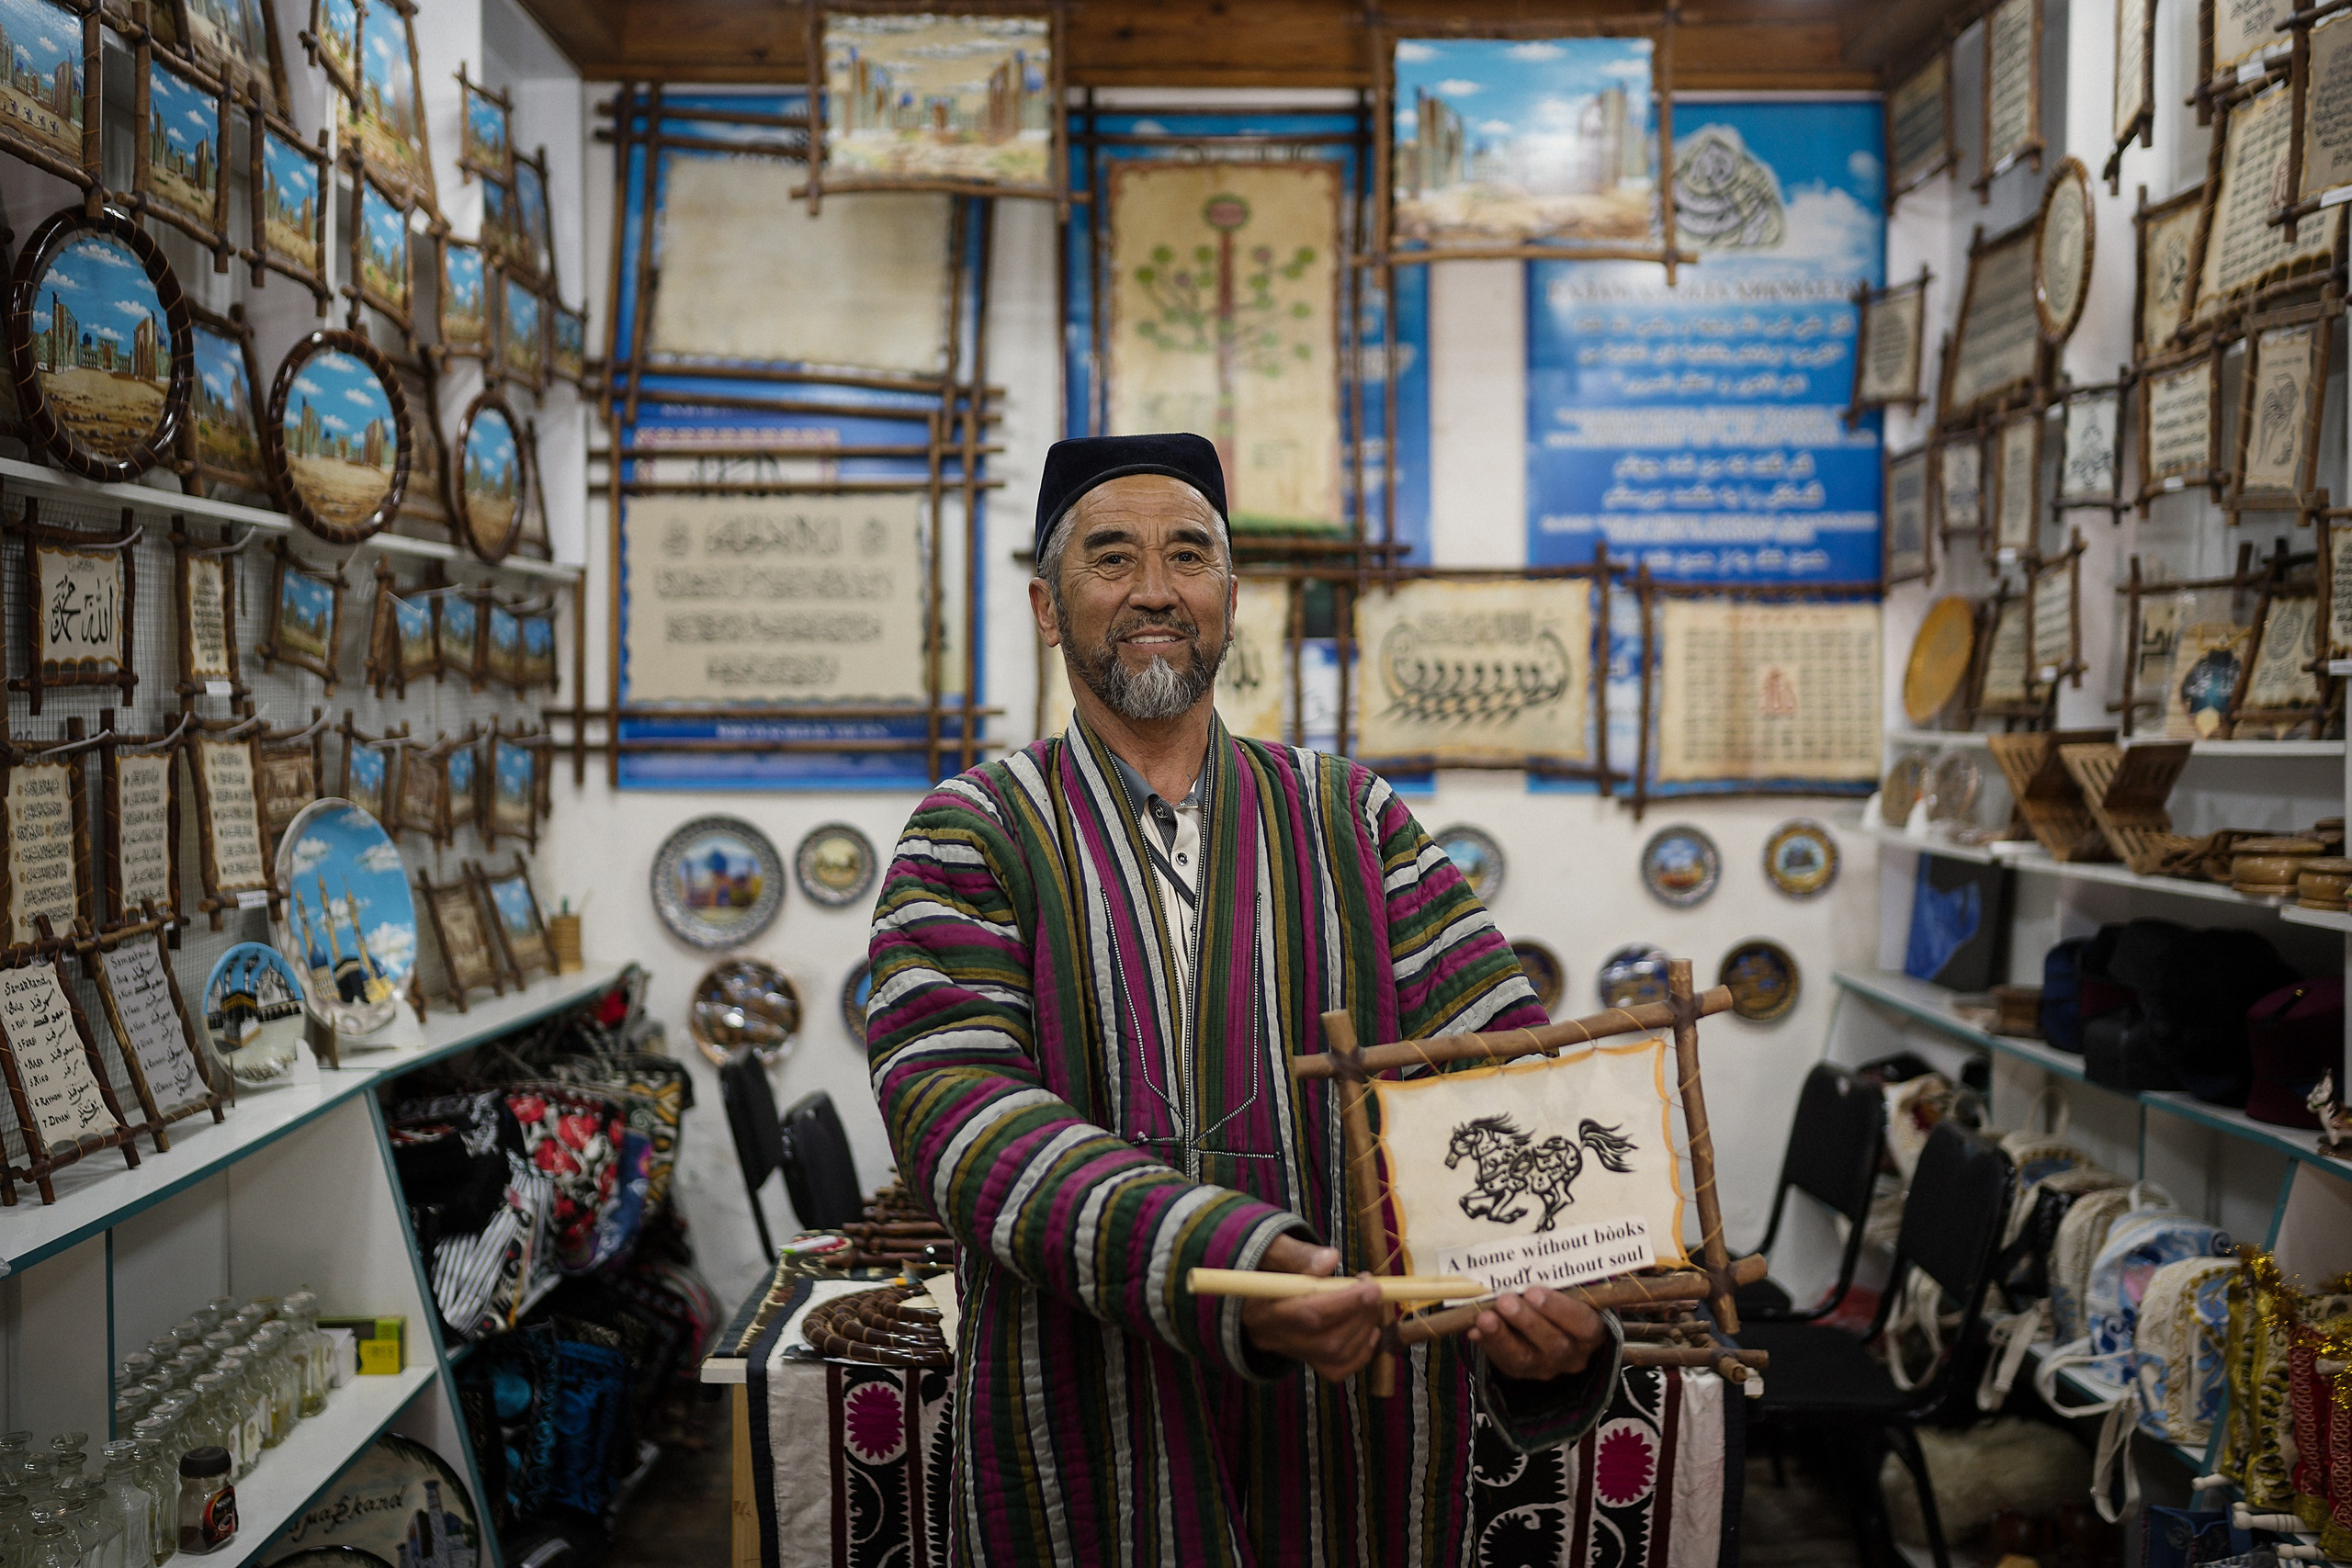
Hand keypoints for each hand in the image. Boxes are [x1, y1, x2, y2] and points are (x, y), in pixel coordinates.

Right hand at [1239, 1235, 1382, 1382]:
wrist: (1250, 1294)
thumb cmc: (1263, 1267)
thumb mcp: (1273, 1251)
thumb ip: (1298, 1255)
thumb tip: (1330, 1259)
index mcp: (1264, 1308)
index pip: (1307, 1314)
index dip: (1343, 1304)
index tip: (1371, 1287)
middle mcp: (1276, 1337)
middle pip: (1325, 1341)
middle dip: (1360, 1315)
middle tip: (1374, 1288)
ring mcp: (1292, 1352)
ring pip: (1335, 1355)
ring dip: (1365, 1328)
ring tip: (1371, 1300)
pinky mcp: (1306, 1360)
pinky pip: (1337, 1369)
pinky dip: (1362, 1352)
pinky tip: (1371, 1330)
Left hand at [1466, 1286, 1607, 1381]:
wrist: (1553, 1333)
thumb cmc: (1560, 1303)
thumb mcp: (1567, 1293)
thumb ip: (1554, 1283)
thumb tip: (1524, 1262)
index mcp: (1589, 1331)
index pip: (1583, 1322)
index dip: (1559, 1308)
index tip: (1534, 1291)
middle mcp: (1572, 1353)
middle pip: (1554, 1343)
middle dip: (1526, 1320)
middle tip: (1505, 1300)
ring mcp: (1546, 1367)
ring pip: (1524, 1357)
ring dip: (1501, 1335)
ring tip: (1484, 1316)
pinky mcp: (1521, 1372)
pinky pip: (1503, 1361)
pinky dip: (1488, 1343)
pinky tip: (1474, 1328)